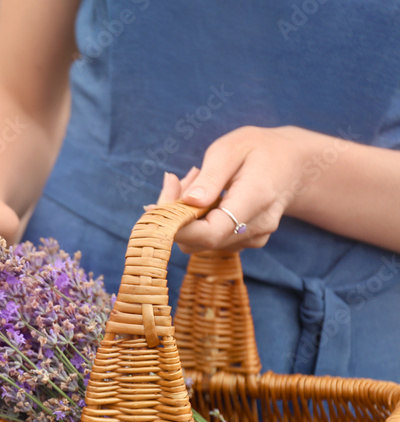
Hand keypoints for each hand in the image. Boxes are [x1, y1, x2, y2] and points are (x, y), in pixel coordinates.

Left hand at [153, 126, 322, 253]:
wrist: (296, 164)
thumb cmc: (260, 149)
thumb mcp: (231, 149)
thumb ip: (210, 177)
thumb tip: (187, 202)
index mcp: (256, 198)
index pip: (211, 232)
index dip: (177, 228)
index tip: (155, 208)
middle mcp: (257, 226)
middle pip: (200, 239)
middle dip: (175, 214)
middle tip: (175, 180)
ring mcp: (254, 238)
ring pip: (201, 241)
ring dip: (185, 216)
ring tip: (195, 181)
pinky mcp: (246, 242)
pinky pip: (210, 239)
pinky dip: (198, 220)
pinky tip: (205, 196)